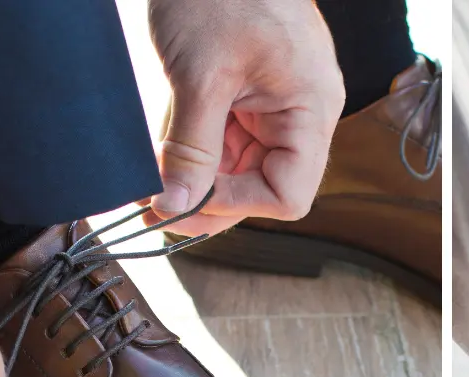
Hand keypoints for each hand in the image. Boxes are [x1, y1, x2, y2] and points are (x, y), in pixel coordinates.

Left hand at [145, 0, 344, 235]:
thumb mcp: (200, 77)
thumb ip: (191, 149)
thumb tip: (175, 205)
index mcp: (310, 109)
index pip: (289, 194)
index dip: (238, 207)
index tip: (187, 204)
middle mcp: (303, 112)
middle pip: (265, 183)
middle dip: (213, 195)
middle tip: (158, 204)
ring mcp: (280, 102)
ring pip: (244, 164)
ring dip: (201, 173)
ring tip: (157, 174)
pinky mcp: (255, 91)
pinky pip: (232, 136)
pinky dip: (200, 147)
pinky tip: (168, 147)